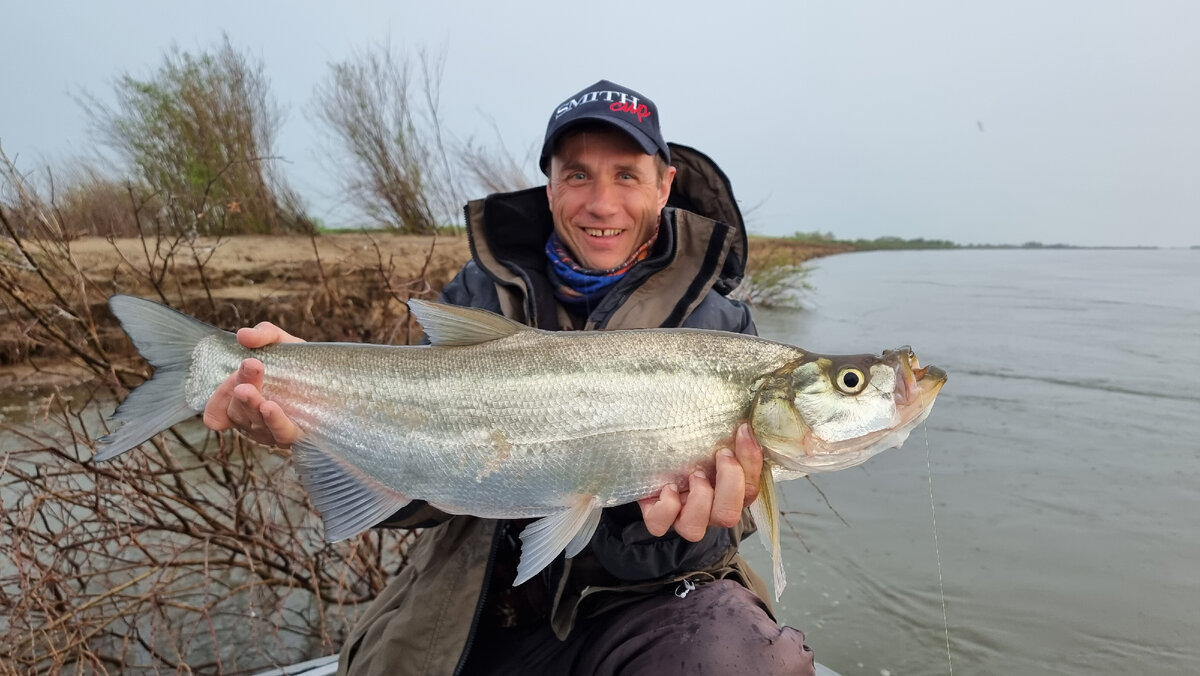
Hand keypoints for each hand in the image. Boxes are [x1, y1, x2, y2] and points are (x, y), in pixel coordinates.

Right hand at [202, 322, 303, 447]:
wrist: (339, 378)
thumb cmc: (300, 362)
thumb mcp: (282, 343)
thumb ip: (263, 335)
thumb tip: (243, 335)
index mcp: (242, 398)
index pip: (219, 409)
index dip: (216, 404)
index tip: (228, 383)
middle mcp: (253, 417)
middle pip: (238, 410)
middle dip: (241, 389)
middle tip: (250, 366)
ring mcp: (272, 429)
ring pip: (256, 422)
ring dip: (251, 405)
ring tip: (248, 390)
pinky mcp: (296, 434)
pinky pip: (282, 432)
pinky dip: (274, 421)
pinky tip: (269, 407)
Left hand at [638, 423, 762, 541]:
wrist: (654, 456)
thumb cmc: (690, 446)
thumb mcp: (712, 440)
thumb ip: (730, 436)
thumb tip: (747, 423)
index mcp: (729, 493)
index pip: (750, 491)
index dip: (750, 463)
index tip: (741, 431)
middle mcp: (708, 510)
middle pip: (728, 516)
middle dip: (729, 482)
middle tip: (720, 454)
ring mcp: (681, 517)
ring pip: (694, 530)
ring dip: (699, 499)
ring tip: (694, 474)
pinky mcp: (656, 516)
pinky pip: (660, 526)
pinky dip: (666, 507)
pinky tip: (668, 487)